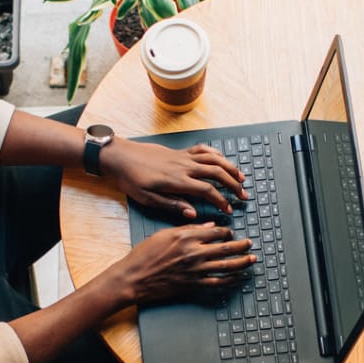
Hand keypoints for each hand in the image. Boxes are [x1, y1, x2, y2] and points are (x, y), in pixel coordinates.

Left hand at [101, 141, 248, 219]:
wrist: (120, 156)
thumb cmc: (131, 179)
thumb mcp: (148, 198)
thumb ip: (172, 205)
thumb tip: (193, 213)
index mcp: (177, 181)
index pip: (208, 190)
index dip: (221, 201)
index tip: (229, 210)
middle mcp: (184, 166)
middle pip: (217, 173)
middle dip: (233, 185)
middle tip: (243, 196)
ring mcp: (183, 157)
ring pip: (214, 159)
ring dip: (230, 168)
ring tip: (241, 178)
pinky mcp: (179, 151)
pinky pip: (203, 149)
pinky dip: (216, 154)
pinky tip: (223, 159)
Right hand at [102, 223, 255, 304]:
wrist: (133, 278)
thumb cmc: (144, 255)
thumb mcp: (164, 234)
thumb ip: (188, 229)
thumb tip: (210, 226)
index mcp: (186, 237)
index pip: (215, 232)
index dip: (226, 232)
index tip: (231, 233)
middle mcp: (193, 253)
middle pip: (226, 248)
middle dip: (242, 246)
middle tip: (250, 244)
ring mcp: (195, 271)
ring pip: (226, 266)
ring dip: (242, 262)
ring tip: (252, 259)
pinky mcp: (193, 285)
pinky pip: (218, 283)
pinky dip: (231, 280)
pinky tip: (238, 278)